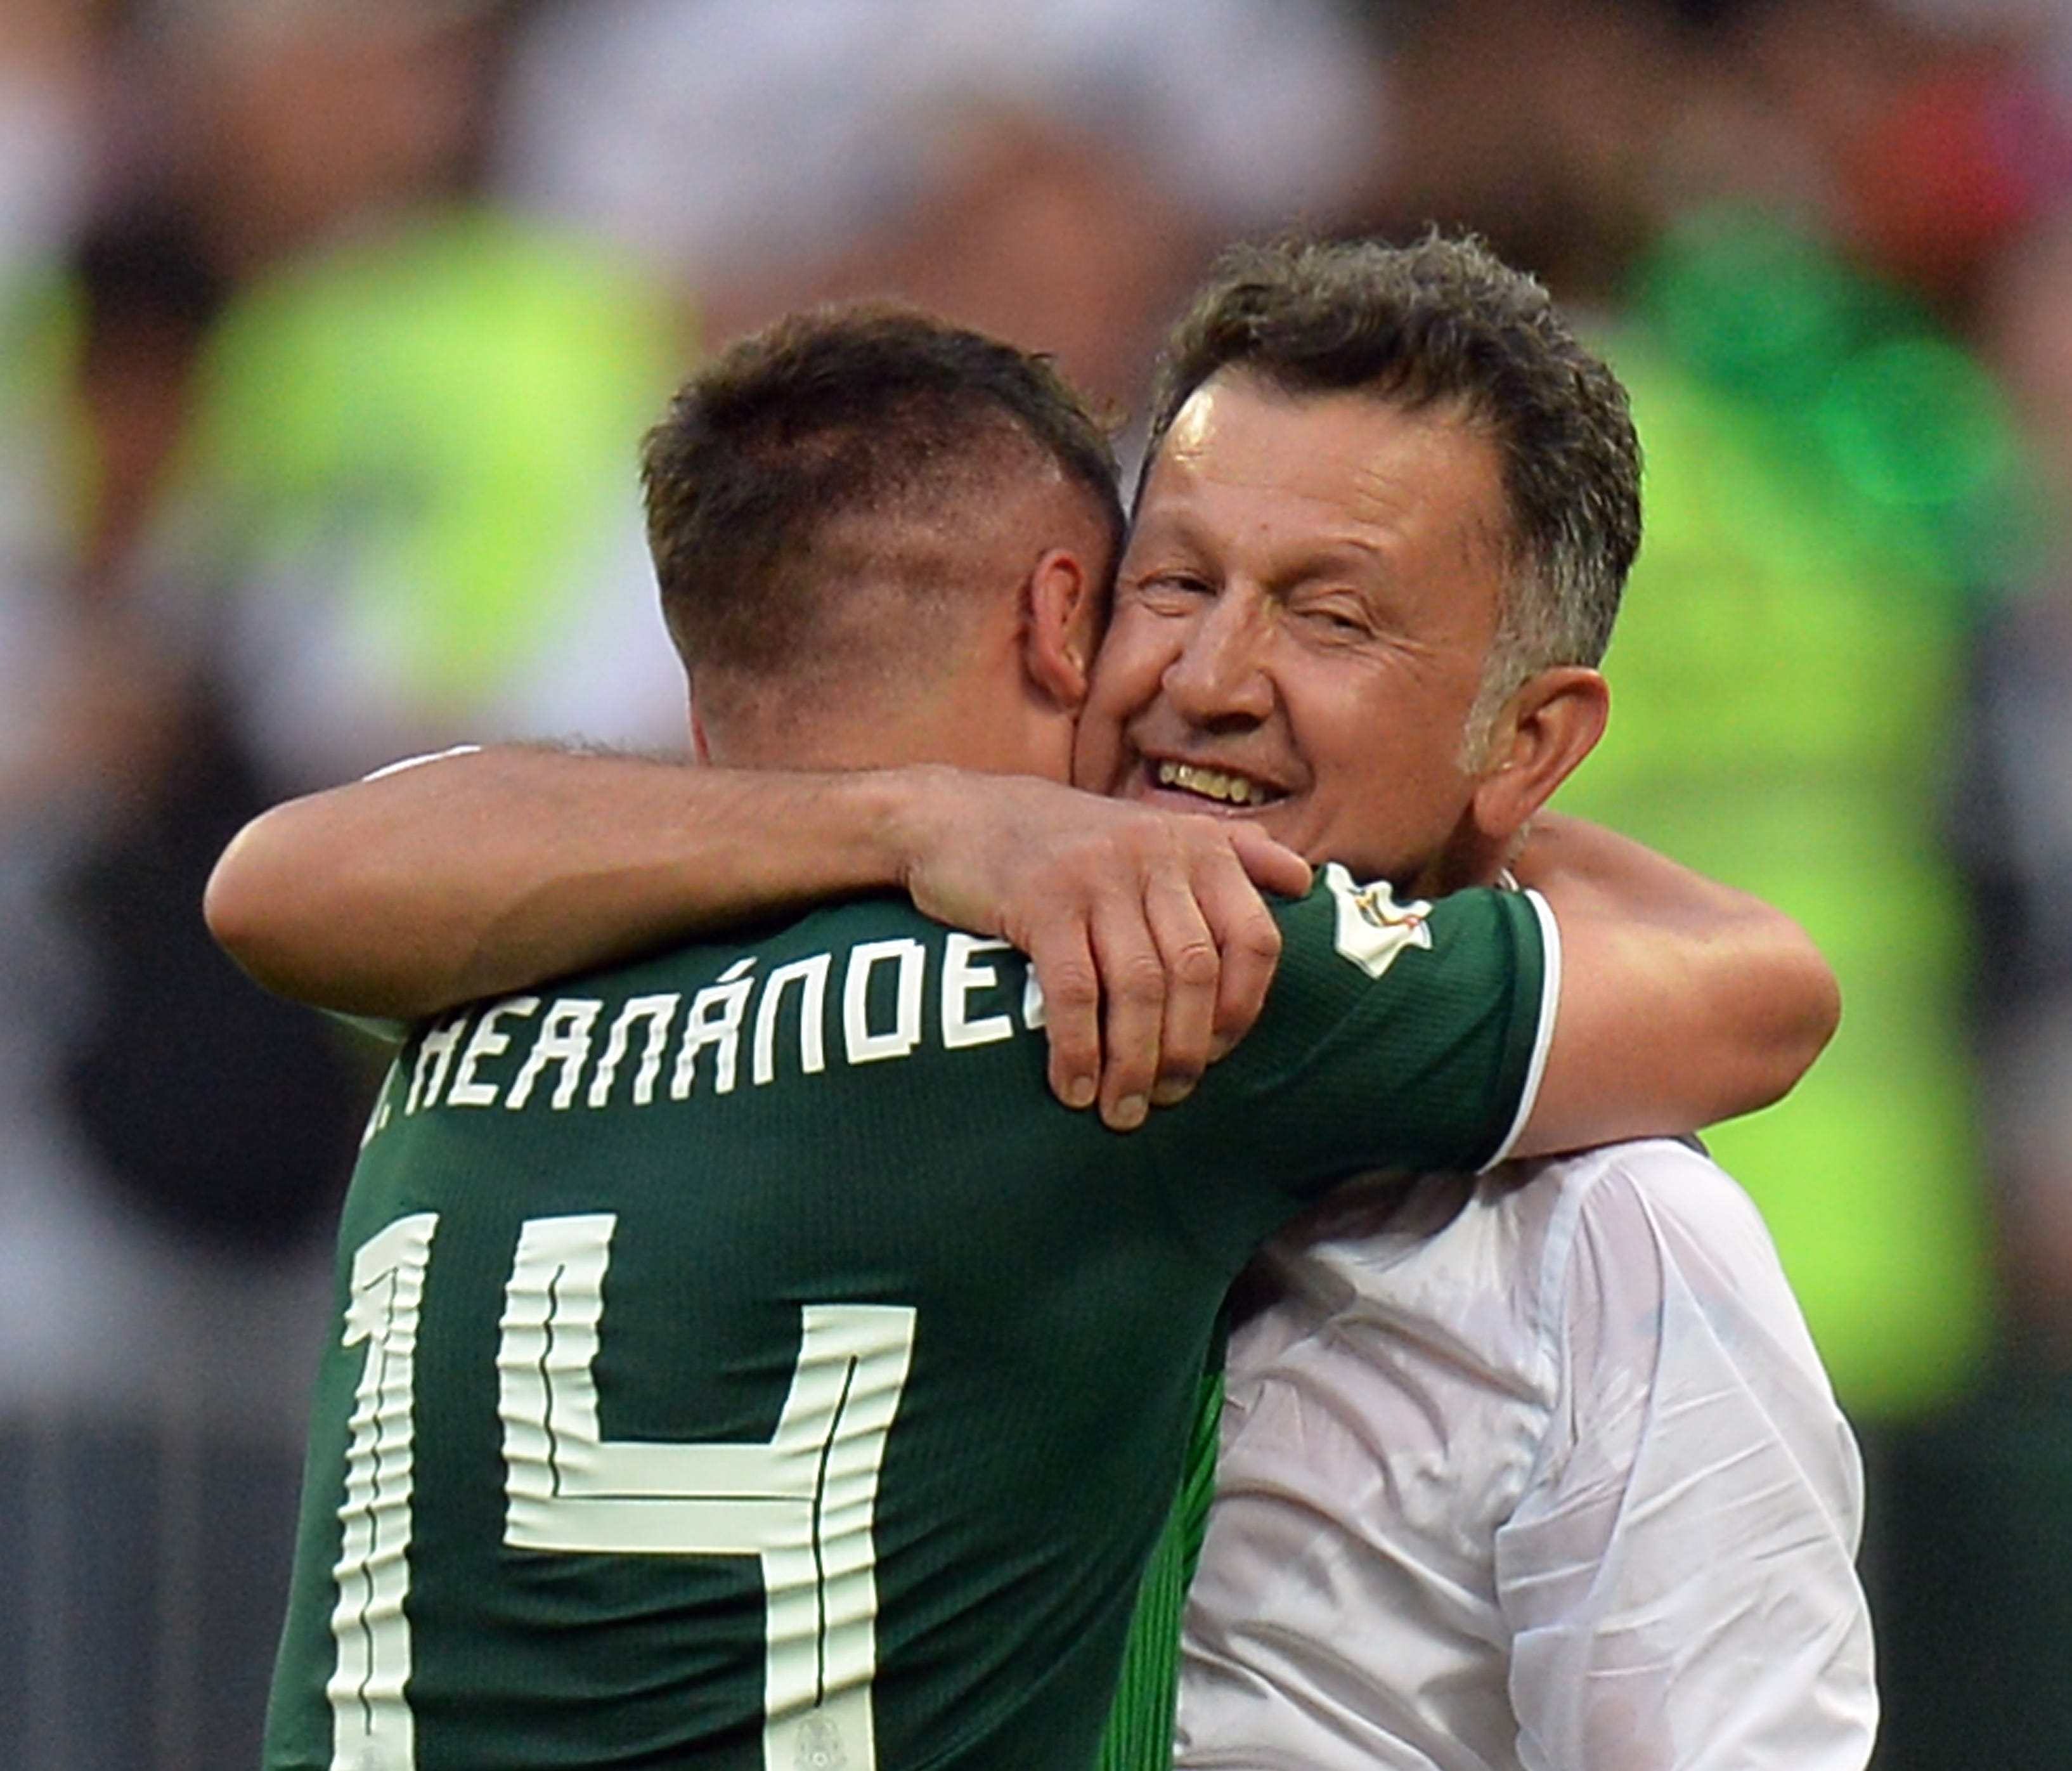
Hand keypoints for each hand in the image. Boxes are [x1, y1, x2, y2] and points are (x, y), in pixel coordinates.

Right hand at [894, 770, 1311, 1129]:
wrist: (953, 815)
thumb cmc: (1060, 839)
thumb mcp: (1150, 828)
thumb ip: (1230, 852)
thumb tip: (1304, 881)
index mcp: (1195, 844)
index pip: (1254, 938)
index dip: (1244, 1009)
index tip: (1215, 1055)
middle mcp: (1155, 853)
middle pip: (1197, 974)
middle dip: (1187, 1050)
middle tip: (1168, 1098)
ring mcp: (1098, 874)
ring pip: (1140, 988)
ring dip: (1134, 1063)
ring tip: (1122, 1109)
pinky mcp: (1042, 900)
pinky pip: (1076, 991)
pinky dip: (1078, 1049)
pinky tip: (1073, 1087)